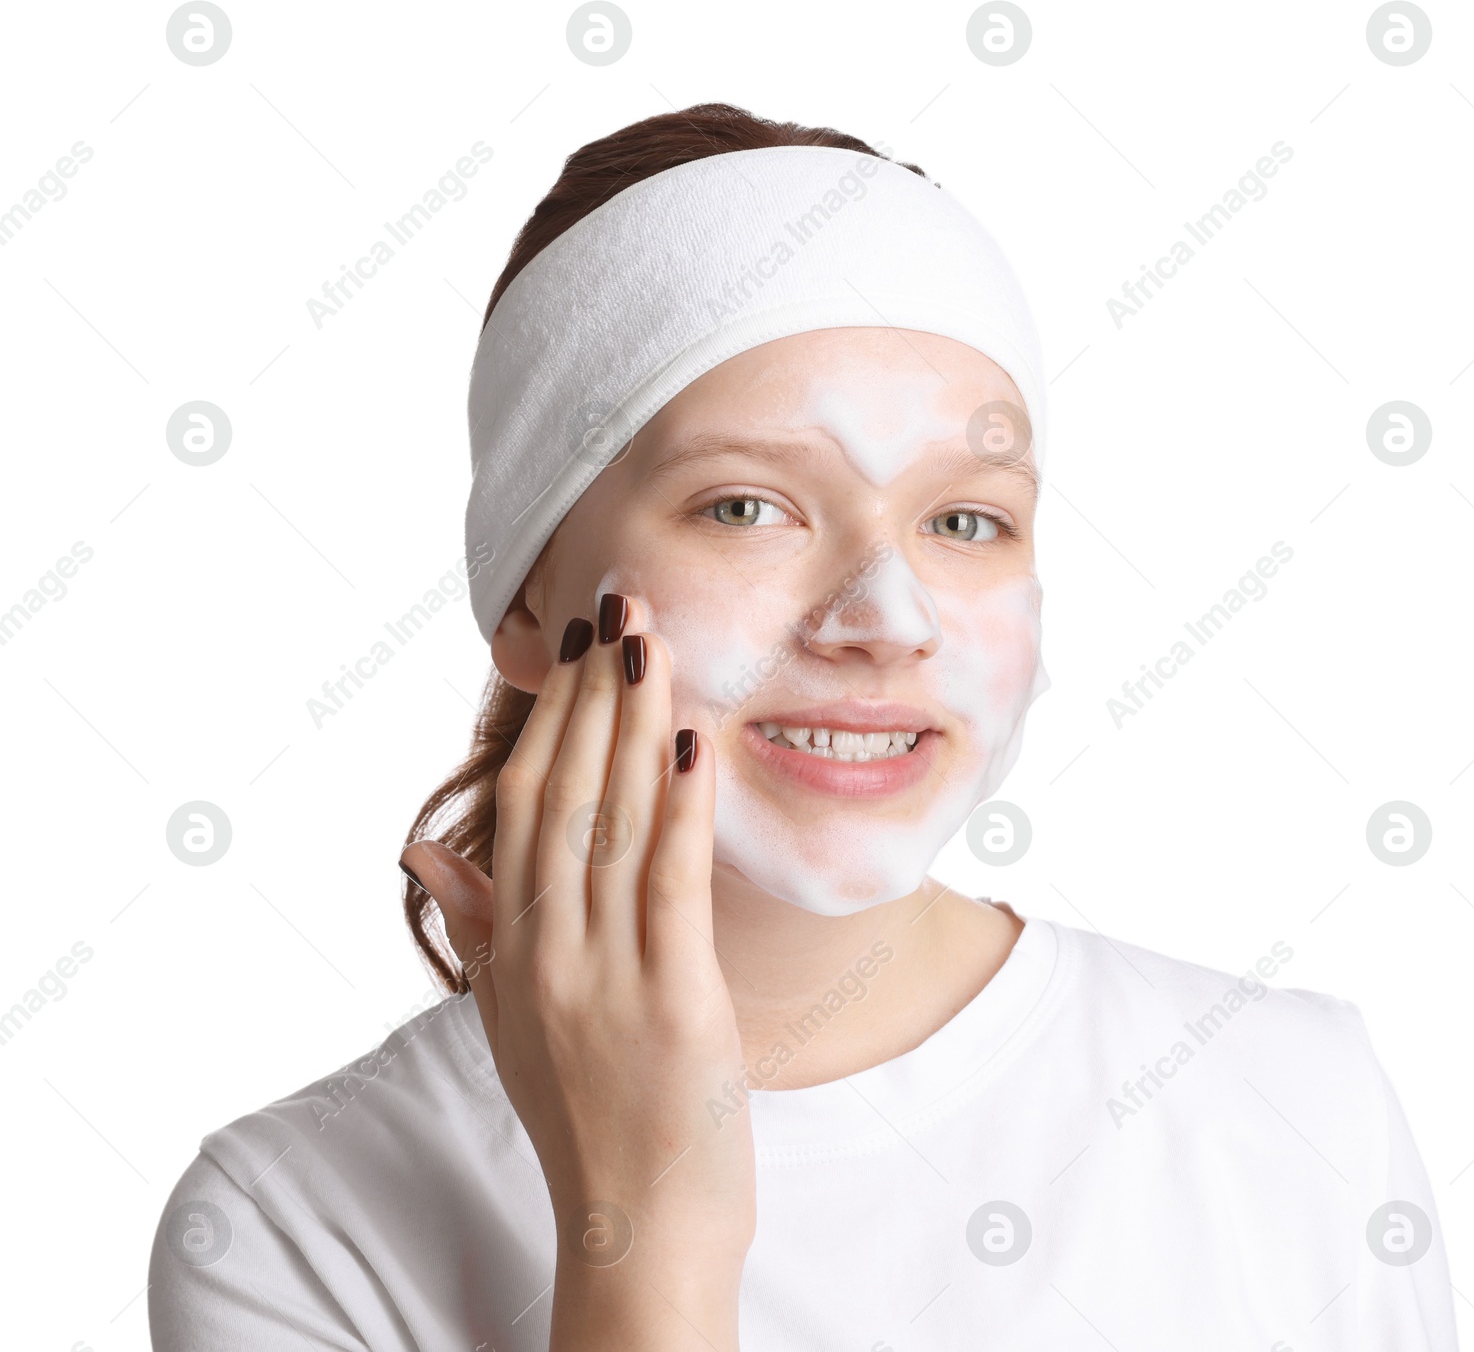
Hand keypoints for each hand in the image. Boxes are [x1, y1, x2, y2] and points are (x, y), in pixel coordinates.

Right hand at [402, 596, 752, 1348]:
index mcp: (512, 950)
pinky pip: (668, 885)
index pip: (523, 807)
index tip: (571, 646)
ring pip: (611, 822)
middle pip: (563, 795)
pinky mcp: (670, 1002)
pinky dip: (680, 806)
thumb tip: (420, 851)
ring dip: (634, 721)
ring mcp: (603, 977)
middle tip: (616, 604)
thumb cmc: (587, 1116)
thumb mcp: (512, 1018)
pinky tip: (690, 739)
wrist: (637, 1232)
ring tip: (649, 638)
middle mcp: (547, 953)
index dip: (549, 718)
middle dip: (591, 694)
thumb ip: (475, 926)